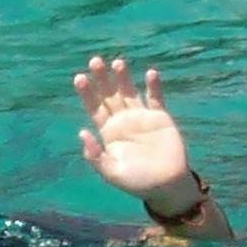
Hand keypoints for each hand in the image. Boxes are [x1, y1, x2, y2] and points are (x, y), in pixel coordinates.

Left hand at [75, 52, 189, 200]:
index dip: (87, 93)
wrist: (166, 185)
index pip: (94, 108)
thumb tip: (82, 132)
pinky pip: (155, 98)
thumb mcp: (111, 172)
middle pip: (110, 95)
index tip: (79, 77)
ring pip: (129, 92)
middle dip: (102, 79)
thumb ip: (96, 155)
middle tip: (95, 61)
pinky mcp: (160, 117)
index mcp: (109, 132)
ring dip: (124, 77)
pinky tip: (150, 73)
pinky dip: (153, 86)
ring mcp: (141, 117)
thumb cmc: (137, 182)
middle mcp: (123, 121)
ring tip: (118, 62)